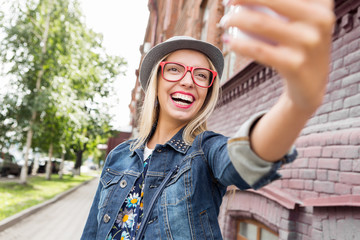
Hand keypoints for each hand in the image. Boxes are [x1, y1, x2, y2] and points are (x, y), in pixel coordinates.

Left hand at [221, 0, 335, 114]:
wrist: (311, 84)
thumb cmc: (300, 44)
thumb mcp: (305, 19)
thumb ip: (286, 4)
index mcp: (322, 3)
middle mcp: (320, 19)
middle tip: (226, 2)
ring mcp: (308, 43)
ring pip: (260, 23)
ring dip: (234, 19)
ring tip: (224, 22)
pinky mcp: (295, 64)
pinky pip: (258, 50)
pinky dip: (238, 44)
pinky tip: (227, 41)